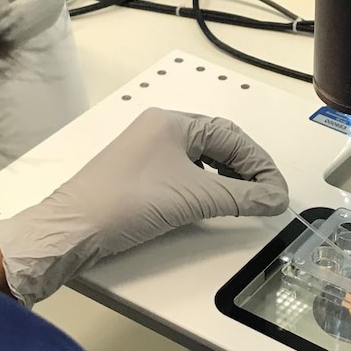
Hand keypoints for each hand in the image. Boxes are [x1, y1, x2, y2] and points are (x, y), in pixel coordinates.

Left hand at [0, 108, 288, 306]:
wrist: (72, 229)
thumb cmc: (129, 202)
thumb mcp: (193, 197)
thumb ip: (241, 197)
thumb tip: (277, 200)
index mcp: (174, 121)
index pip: (232, 136)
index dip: (261, 164)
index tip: (278, 192)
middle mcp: (161, 129)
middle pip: (219, 145)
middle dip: (247, 170)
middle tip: (268, 197)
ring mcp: (148, 151)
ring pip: (202, 160)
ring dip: (229, 179)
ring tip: (248, 201)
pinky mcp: (139, 173)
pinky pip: (185, 172)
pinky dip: (207, 186)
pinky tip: (216, 202)